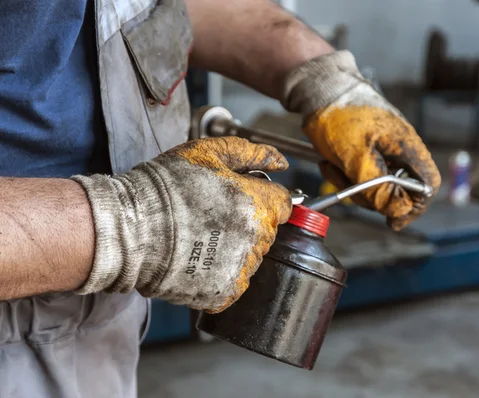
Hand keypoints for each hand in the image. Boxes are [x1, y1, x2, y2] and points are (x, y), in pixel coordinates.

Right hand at [72, 137, 291, 312]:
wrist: (130, 227)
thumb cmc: (165, 187)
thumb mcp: (208, 152)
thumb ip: (252, 153)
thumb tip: (281, 163)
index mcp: (258, 205)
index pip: (284, 204)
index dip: (263, 198)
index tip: (243, 199)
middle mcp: (256, 239)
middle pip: (267, 232)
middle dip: (248, 222)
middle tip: (212, 216)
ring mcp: (241, 269)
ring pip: (251, 257)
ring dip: (235, 248)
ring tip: (201, 237)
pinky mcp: (224, 292)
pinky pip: (234, 281)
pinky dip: (220, 273)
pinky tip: (198, 258)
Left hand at [281, 51, 440, 229]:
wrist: (318, 87)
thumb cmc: (339, 115)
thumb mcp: (356, 157)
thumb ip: (378, 187)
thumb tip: (398, 212)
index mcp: (406, 147)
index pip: (427, 186)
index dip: (414, 207)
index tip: (393, 221)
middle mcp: (400, 148)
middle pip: (398, 190)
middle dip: (370, 194)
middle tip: (347, 185)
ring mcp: (383, 147)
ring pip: (375, 183)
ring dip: (352, 183)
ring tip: (332, 167)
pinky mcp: (366, 147)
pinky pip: (360, 171)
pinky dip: (344, 173)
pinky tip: (329, 163)